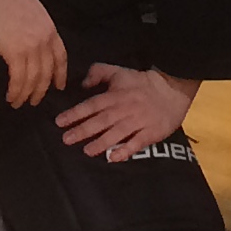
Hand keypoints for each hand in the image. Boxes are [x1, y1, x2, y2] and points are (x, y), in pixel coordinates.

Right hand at [0, 0, 67, 106]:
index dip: (60, 74)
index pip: (60, 57)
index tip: (58, 85)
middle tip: (35, 100)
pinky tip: (11, 96)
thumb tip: (30, 42)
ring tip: (19, 102)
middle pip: (47, 72)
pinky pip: (18, 79)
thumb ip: (36, 28)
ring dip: (26, 94)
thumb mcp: (33, 10)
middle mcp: (44, 40)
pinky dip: (15, 90)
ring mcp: (31, 48)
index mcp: (50, 28)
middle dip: (41, 90)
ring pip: (33, 79)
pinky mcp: (14, 53)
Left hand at [55, 62, 197, 159]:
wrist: (171, 91)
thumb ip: (98, 73)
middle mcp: (124, 109)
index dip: (75, 113)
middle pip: (101, 120)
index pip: (92, 105)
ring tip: (87, 150)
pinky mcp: (150, 133)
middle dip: (83, 130)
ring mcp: (138, 122)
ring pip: (117, 133)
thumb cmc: (140, 83)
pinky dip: (125, 150)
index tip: (59, 122)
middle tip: (66, 139)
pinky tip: (113, 158)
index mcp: (115, 95)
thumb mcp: (118, 72)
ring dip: (101, 142)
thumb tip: (82, 84)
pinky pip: (137, 143)